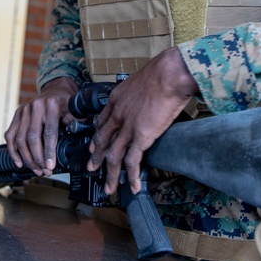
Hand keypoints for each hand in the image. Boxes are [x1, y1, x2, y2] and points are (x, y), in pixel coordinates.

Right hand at [4, 77, 78, 175]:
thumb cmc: (65, 101)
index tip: (50, 165)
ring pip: (20, 139)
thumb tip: (77, 139)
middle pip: (32, 138)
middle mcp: (35, 106)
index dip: (49, 151)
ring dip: (27, 159)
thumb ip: (75, 123)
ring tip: (36, 170)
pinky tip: (19, 163)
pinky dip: (13, 151)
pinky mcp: (16, 115)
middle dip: (38, 158)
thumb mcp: (74, 110)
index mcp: (51, 104)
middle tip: (45, 171)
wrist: (54, 90)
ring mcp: (23, 110)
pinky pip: (10, 136)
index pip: (48, 131)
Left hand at [87, 47, 198, 194]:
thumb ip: (140, 92)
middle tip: (92, 168)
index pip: (102, 121)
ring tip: (109, 188)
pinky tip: (132, 186)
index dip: (97, 136)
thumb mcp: (142, 80)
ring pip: (114, 156)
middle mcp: (117, 115)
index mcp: (116, 99)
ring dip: (111, 174)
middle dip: (97, 157)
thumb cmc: (162, 72)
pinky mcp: (141, 137)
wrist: (168, 74)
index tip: (94, 145)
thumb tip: (149, 96)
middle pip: (103, 141)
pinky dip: (132, 176)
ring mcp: (127, 127)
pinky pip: (133, 161)